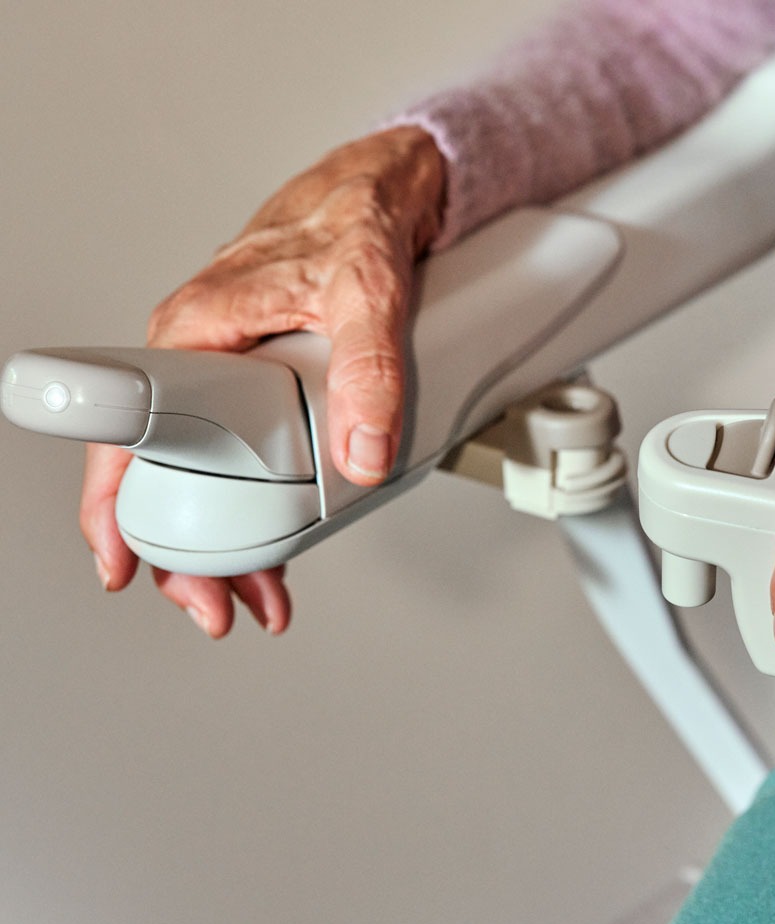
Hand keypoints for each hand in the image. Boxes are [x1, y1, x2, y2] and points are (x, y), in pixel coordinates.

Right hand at [80, 126, 445, 636]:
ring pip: (203, 476)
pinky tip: (279, 549)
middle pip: (162, 474)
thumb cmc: (355, 222)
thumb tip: (367, 453)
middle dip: (184, 554)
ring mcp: (231, 372)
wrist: (384, 192)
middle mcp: (202, 354)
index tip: (121, 559)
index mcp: (196, 332)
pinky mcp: (266, 381)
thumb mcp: (368, 292)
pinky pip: (243, 456)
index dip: (117, 505)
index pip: (129, 431)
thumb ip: (370, 369)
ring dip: (226, 545)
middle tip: (219, 608)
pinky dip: (258, 509)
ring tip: (259, 597)